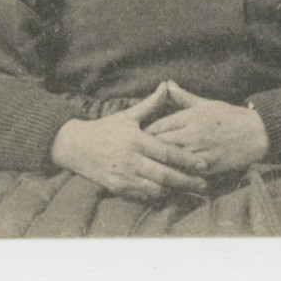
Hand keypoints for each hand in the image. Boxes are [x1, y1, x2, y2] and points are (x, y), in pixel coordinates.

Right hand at [50, 83, 209, 201]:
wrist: (76, 147)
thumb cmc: (106, 129)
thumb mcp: (128, 115)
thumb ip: (150, 104)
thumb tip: (166, 85)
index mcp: (136, 140)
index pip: (167, 153)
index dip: (187, 160)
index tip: (204, 164)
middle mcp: (130, 160)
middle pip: (164, 175)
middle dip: (186, 181)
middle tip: (204, 184)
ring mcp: (123, 176)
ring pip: (154, 188)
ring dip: (173, 190)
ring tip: (189, 188)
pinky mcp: (117, 187)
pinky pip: (141, 195)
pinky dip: (155, 195)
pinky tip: (167, 192)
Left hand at [145, 81, 269, 175]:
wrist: (257, 133)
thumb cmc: (230, 116)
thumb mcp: (207, 103)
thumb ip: (184, 97)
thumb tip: (167, 84)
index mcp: (190, 117)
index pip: (159, 126)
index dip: (146, 133)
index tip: (138, 138)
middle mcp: (192, 133)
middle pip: (160, 144)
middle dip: (149, 150)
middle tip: (138, 155)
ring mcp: (199, 150)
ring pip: (170, 159)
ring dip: (159, 163)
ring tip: (148, 168)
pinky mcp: (207, 166)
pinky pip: (185, 172)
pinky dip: (175, 174)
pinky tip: (167, 177)